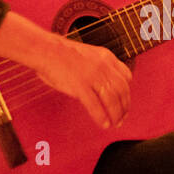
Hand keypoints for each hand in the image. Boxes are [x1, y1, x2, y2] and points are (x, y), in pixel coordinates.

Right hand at [0, 12, 131, 128]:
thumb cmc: (61, 54)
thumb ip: (98, 66)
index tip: (125, 102)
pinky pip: (95, 105)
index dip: (127, 92)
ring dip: (116, 114)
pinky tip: (104, 124)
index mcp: (106, 57)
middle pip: (122, 90)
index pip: (125, 76)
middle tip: (122, 118)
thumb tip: (102, 83)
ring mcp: (92, 76)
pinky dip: (102, 117)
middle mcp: (103, 66)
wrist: (46, 49)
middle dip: (124, 107)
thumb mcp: (88, 54)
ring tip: (115, 124)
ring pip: (112, 100)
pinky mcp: (80, 86)